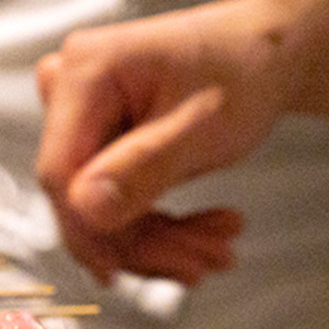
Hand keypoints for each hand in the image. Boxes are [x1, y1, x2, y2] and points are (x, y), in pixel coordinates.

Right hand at [34, 0, 328, 286]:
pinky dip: (160, 226)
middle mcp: (69, 91)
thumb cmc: (244, 70)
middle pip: (81, 197)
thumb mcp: (202, 126)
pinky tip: (206, 231)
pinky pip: (112, 202)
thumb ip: (142, 167)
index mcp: (83, 72)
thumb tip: (86, 210)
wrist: (269, 54)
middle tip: (205, 264)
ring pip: (98, 209)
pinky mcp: (96, 141)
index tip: (120, 273)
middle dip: (142, 241)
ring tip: (218, 250)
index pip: (60, 172)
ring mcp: (80, 117)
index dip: (88, 229)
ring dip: (159, 240)